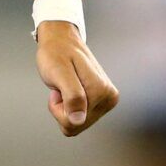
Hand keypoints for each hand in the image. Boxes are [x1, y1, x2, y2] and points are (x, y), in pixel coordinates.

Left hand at [35, 22, 119, 136]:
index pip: (74, 123)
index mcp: (103, 92)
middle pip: (78, 125)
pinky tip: (69, 89)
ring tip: (65, 85)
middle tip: (61, 85)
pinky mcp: (101, 100)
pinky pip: (79, 117)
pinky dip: (68, 106)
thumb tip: (79, 120)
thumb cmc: (56, 52)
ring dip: (65, 107)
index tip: (60, 86)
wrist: (61, 40)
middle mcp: (109, 98)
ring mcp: (106, 100)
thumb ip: (72, 96)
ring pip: (78, 123)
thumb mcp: (59, 72)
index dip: (59, 108)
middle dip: (62, 108)